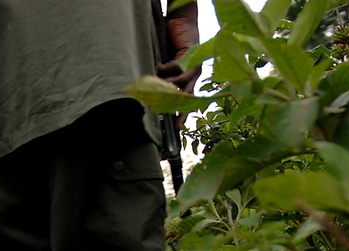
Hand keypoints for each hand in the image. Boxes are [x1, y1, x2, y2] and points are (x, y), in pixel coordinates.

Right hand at [158, 6, 202, 127]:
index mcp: (188, 80)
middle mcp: (194, 76)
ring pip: (183, 84)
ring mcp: (194, 66)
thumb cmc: (172, 44)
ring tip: (159, 85)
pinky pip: (179, 68)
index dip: (182, 114)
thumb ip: (163, 79)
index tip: (176, 128)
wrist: (181, 24)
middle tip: (176, 125)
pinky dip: (168, 68)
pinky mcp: (191, 56)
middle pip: (189, 98)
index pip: (187, 101)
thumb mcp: (166, 66)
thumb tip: (154, 92)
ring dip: (170, 87)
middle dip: (182, 111)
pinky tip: (160, 66)